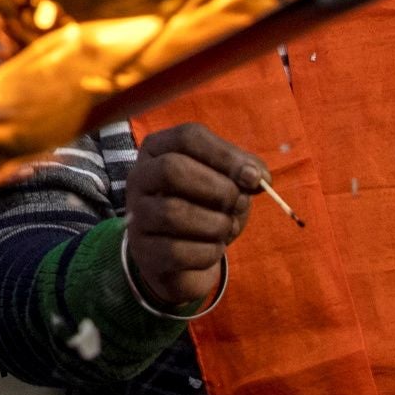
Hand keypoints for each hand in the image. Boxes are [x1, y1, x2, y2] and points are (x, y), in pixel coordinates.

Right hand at [123, 122, 267, 313]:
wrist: (183, 258)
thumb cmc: (206, 208)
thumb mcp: (226, 182)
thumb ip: (243, 172)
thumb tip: (257, 177)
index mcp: (158, 149)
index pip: (188, 137)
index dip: (226, 155)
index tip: (255, 178)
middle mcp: (139, 177)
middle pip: (172, 169)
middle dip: (217, 188)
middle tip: (238, 204)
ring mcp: (136, 215)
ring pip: (173, 212)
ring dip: (216, 224)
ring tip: (227, 228)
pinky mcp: (142, 251)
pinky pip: (176, 251)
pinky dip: (208, 252)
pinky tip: (214, 249)